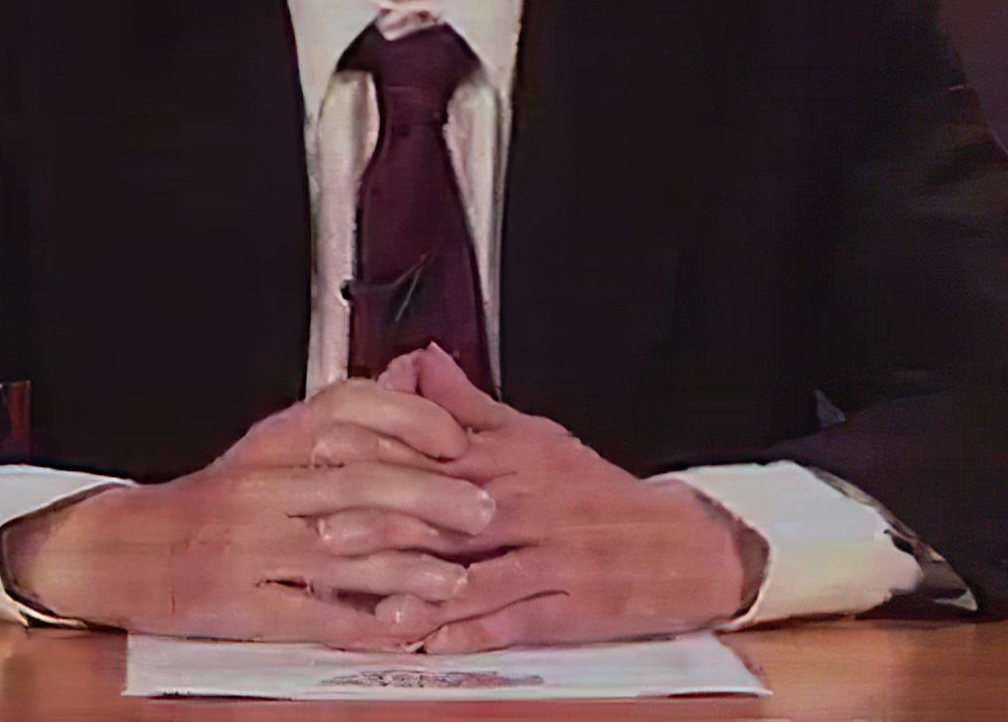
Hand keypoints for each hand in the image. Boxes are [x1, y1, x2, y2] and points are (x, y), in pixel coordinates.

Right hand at [0, 379, 494, 647]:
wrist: (127, 549)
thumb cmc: (214, 498)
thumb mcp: (273, 443)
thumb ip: (344, 417)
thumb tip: (414, 377)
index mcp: (275, 438)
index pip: (352, 410)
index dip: (414, 423)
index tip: (461, 440)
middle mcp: (265, 483)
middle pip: (360, 479)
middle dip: (433, 496)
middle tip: (484, 510)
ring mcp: (252, 545)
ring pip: (344, 549)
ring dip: (411, 566)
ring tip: (457, 576)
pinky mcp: (242, 604)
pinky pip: (315, 614)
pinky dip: (365, 623)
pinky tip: (403, 628)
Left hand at [329, 344, 762, 651]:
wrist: (681, 543)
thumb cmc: (598, 492)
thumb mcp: (537, 435)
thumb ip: (469, 407)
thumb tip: (418, 361)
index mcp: (516, 460)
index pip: (437, 450)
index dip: (380, 449)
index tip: (327, 446)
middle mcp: (530, 506)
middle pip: (449, 513)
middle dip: (386, 521)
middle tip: (326, 529)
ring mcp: (552, 559)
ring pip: (480, 573)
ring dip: (424, 590)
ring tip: (372, 601)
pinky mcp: (572, 607)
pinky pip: (517, 621)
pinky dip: (475, 635)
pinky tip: (436, 645)